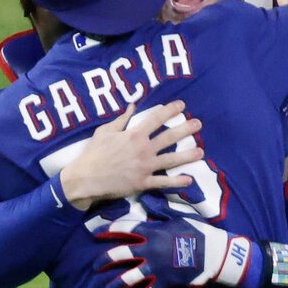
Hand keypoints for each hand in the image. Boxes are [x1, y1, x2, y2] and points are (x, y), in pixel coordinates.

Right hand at [60, 103, 197, 207]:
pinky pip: (163, 182)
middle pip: (169, 137)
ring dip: (188, 156)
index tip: (182, 105)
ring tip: (201, 152)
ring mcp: (145, 167)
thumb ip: (121, 119)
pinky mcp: (143, 182)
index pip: (156, 119)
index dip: (170, 111)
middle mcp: (143, 149)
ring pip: (171, 160)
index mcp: (134, 135)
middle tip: (199, 124)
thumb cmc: (93, 153)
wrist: (85, 178)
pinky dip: (176, 181)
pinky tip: (189, 179)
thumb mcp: (104, 131)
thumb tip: (132, 105)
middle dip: (186, 129)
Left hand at [97, 215, 250, 287]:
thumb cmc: (198, 233)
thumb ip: (160, 214)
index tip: (96, 234)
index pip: (125, 229)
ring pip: (130, 277)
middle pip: (121, 254)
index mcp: (152, 232)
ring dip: (116, 284)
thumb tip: (147, 203)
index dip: (108, 230)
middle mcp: (150, 250)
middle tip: (96, 266)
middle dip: (105, 260)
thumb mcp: (178, 218)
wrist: (214, 254)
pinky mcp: (164, 282)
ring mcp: (155, 268)